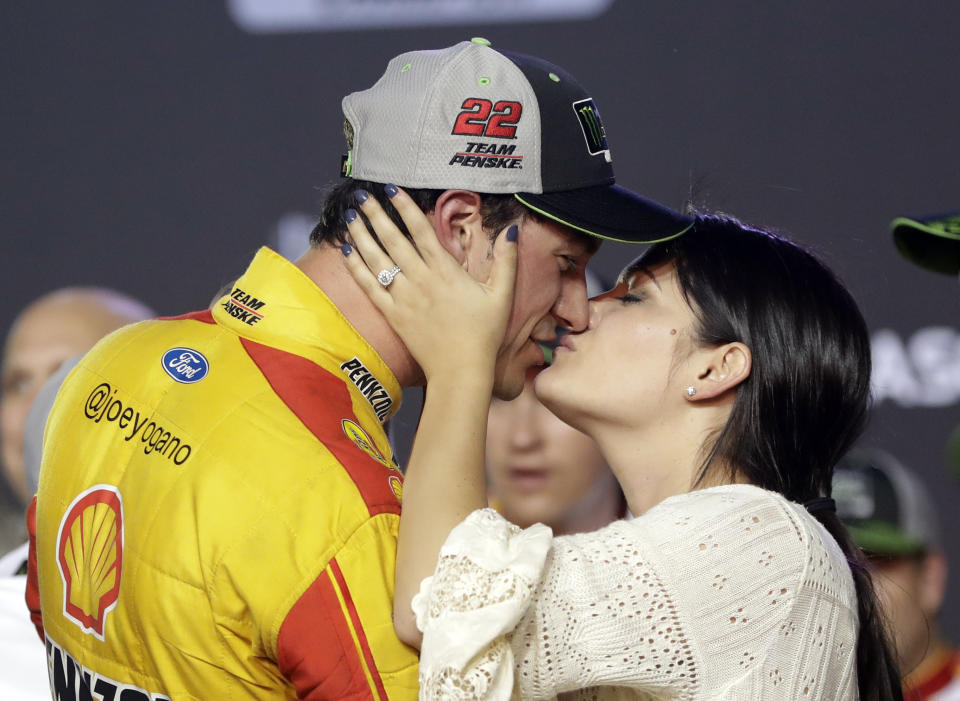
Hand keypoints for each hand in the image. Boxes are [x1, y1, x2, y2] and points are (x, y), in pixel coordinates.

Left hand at [341, 186, 517, 382]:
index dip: (406, 207)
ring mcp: (403, 298)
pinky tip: (347, 252)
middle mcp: (420, 280)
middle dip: (376, 215)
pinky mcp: (392, 315)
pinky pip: (370, 287)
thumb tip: (511, 231)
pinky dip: (357, 268)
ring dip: (362, 236)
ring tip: (350, 216)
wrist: (461, 370)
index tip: (392, 189)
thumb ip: (506, 261)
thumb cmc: (483, 334)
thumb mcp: (502, 295)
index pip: (421, 231)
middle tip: (362, 195)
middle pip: (393, 240)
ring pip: (377, 260)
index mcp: (445, 271)